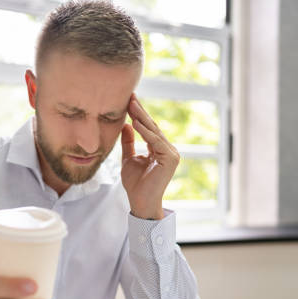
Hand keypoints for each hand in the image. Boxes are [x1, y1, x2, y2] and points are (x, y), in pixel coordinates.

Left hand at [121, 94, 179, 219]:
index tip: (128, 100)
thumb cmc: (135, 184)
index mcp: (159, 149)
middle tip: (130, 96)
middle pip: (152, 127)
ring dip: (141, 118)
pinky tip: (135, 122)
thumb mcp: (128, 158)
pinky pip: (156, 142)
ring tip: (131, 105)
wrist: (140, 202)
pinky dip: (145, 132)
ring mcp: (171, 154)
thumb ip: (128, 142)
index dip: (138, 114)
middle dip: (140, 111)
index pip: (148, 128)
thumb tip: (126, 124)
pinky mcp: (170, 159)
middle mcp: (168, 149)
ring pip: (154, 132)